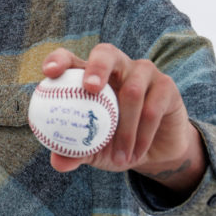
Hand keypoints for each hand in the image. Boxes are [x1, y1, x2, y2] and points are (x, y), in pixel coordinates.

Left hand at [42, 44, 206, 193]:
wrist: (154, 153)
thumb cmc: (114, 145)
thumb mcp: (92, 151)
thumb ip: (74, 153)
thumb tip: (57, 162)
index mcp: (89, 75)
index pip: (70, 59)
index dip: (58, 59)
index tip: (49, 72)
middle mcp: (116, 66)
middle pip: (105, 53)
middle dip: (96, 68)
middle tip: (89, 89)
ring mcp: (143, 72)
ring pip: (132, 90)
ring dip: (125, 128)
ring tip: (120, 157)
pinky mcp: (166, 86)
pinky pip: (152, 108)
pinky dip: (143, 134)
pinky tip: (136, 154)